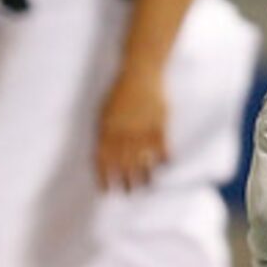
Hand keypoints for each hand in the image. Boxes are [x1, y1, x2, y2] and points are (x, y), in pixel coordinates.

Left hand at [95, 67, 169, 190]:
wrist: (140, 73)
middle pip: (124, 164)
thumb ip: (104, 133)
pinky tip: (165, 167)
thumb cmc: (120, 92)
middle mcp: (124, 133)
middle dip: (124, 181)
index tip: (106, 190)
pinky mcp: (159, 125)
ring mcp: (143, 130)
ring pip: (143, 160)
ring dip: (144, 176)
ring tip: (146, 186)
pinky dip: (164, 159)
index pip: (104, 160)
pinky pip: (162, 148)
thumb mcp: (104, 111)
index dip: (104, 177)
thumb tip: (102, 155)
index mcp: (108, 129)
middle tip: (127, 192)